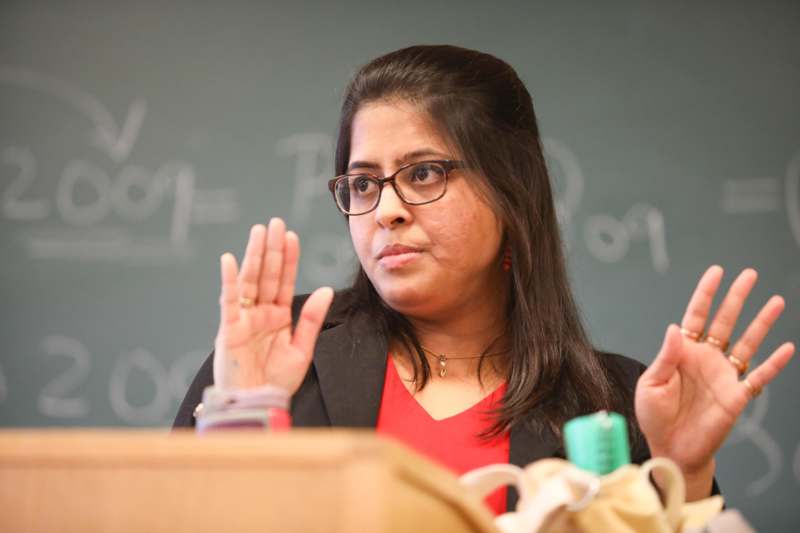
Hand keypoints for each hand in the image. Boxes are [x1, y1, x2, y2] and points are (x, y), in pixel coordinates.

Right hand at [213, 218, 333, 393]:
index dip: (288, 259)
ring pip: (250, 281)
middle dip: (271, 249)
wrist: (258, 405)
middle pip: (266, 275)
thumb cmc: (277, 382)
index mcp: (278, 317)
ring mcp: (243, 319)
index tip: (291, 236)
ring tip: (259, 232)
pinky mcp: (229, 330)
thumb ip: (312, 319)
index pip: (284, 281)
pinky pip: (229, 301)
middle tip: (275, 223)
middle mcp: (260, 313)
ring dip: (254, 256)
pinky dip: (229, 281)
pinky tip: (231, 260)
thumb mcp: (302, 349)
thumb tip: (326, 289)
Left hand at [635, 266, 793, 488]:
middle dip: (737, 298)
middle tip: (749, 274)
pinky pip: (759, 376)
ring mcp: (724, 375)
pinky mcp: (737, 396)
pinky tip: (787, 348)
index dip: (706, 294)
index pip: (696, 316)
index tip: (716, 272)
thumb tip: (674, 327)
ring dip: (761, 323)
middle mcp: (707, 358)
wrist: (670, 447)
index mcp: (683, 352)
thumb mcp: (651, 384)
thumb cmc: (655, 416)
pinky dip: (774, 363)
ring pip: (747, 343)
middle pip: (725, 322)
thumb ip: (665, 356)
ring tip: (776, 301)